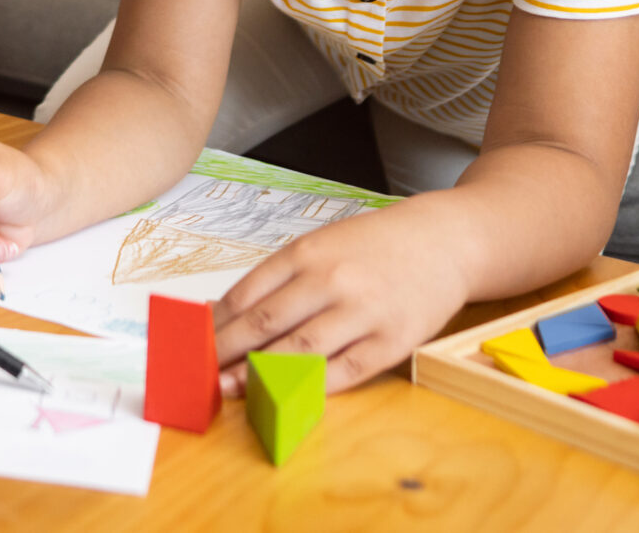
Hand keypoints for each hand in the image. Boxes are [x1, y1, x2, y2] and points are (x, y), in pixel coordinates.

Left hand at [210, 199, 470, 395]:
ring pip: (300, 352)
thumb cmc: (371, 246)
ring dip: (260, 376)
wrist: (444, 241)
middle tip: (199, 375)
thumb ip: (279, 278)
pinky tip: (287, 396)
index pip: (247, 294)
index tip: (194, 345)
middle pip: (266, 324)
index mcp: (307, 253)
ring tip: (232, 390)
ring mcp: (363, 312)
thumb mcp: (321, 246)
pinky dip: (312, 388)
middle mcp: (332, 280)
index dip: (216, 325)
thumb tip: (227, 314)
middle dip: (227, 354)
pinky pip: (345, 372)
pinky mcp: (392, 341)